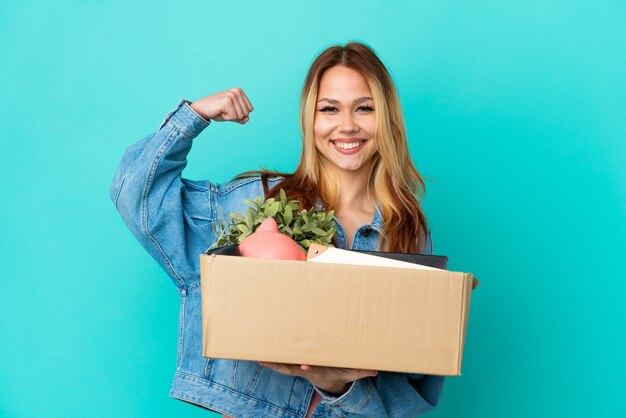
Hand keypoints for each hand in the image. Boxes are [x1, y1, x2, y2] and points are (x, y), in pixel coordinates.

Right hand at [190, 88, 253, 123]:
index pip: (250, 109)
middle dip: (235, 116)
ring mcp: (232, 95)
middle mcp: (237, 91)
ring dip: (230, 117)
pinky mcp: (227, 101)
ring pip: (240, 115)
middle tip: (224, 110)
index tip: (229, 109)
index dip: (239, 114)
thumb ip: (241, 117)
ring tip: (221, 111)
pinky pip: (234, 117)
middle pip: (246, 113)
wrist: (201, 109)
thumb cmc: (216, 111)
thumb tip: (248, 119)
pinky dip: (226, 118)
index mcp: (239, 91)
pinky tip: (219, 111)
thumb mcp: (232, 115)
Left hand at [259, 362, 377, 394]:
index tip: (304, 365)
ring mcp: (298, 368)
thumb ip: (361, 371)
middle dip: (281, 366)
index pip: (312, 369)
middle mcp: (305, 369)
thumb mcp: (350, 372)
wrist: (328, 380)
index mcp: (318, 370)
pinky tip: (260, 355)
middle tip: (269, 362)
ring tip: (259, 358)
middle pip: (291, 368)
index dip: (308, 367)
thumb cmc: (339, 373)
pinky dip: (272, 360)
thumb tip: (375, 370)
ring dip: (272, 362)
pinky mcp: (294, 364)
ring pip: (283, 366)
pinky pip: (281, 362)